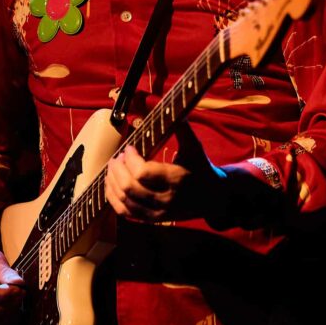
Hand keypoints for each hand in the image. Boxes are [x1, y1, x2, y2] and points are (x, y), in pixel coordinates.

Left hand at [104, 122, 226, 222]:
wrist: (214, 197)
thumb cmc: (201, 167)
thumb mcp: (195, 147)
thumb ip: (181, 128)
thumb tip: (168, 106)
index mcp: (177, 179)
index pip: (143, 173)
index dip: (130, 159)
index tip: (129, 147)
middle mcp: (167, 198)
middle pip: (130, 187)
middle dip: (118, 170)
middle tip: (117, 157)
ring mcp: (159, 212)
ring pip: (126, 200)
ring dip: (112, 183)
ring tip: (112, 168)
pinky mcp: (153, 219)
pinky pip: (126, 212)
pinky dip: (114, 199)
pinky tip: (111, 185)